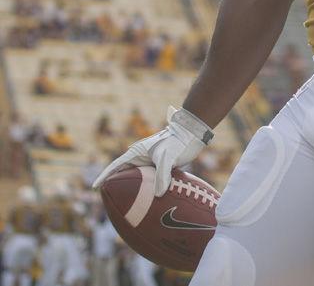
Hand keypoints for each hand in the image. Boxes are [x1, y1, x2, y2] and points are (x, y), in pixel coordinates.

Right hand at [92, 106, 212, 196]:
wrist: (192, 133)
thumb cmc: (178, 141)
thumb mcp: (168, 157)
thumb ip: (162, 175)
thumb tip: (159, 195)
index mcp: (138, 151)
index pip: (117, 166)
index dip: (105, 176)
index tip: (95, 187)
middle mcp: (142, 157)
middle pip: (125, 173)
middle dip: (117, 185)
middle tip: (109, 201)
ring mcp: (151, 162)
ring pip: (138, 179)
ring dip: (133, 190)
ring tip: (126, 206)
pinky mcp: (161, 167)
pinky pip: (151, 181)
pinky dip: (148, 191)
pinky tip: (149, 203)